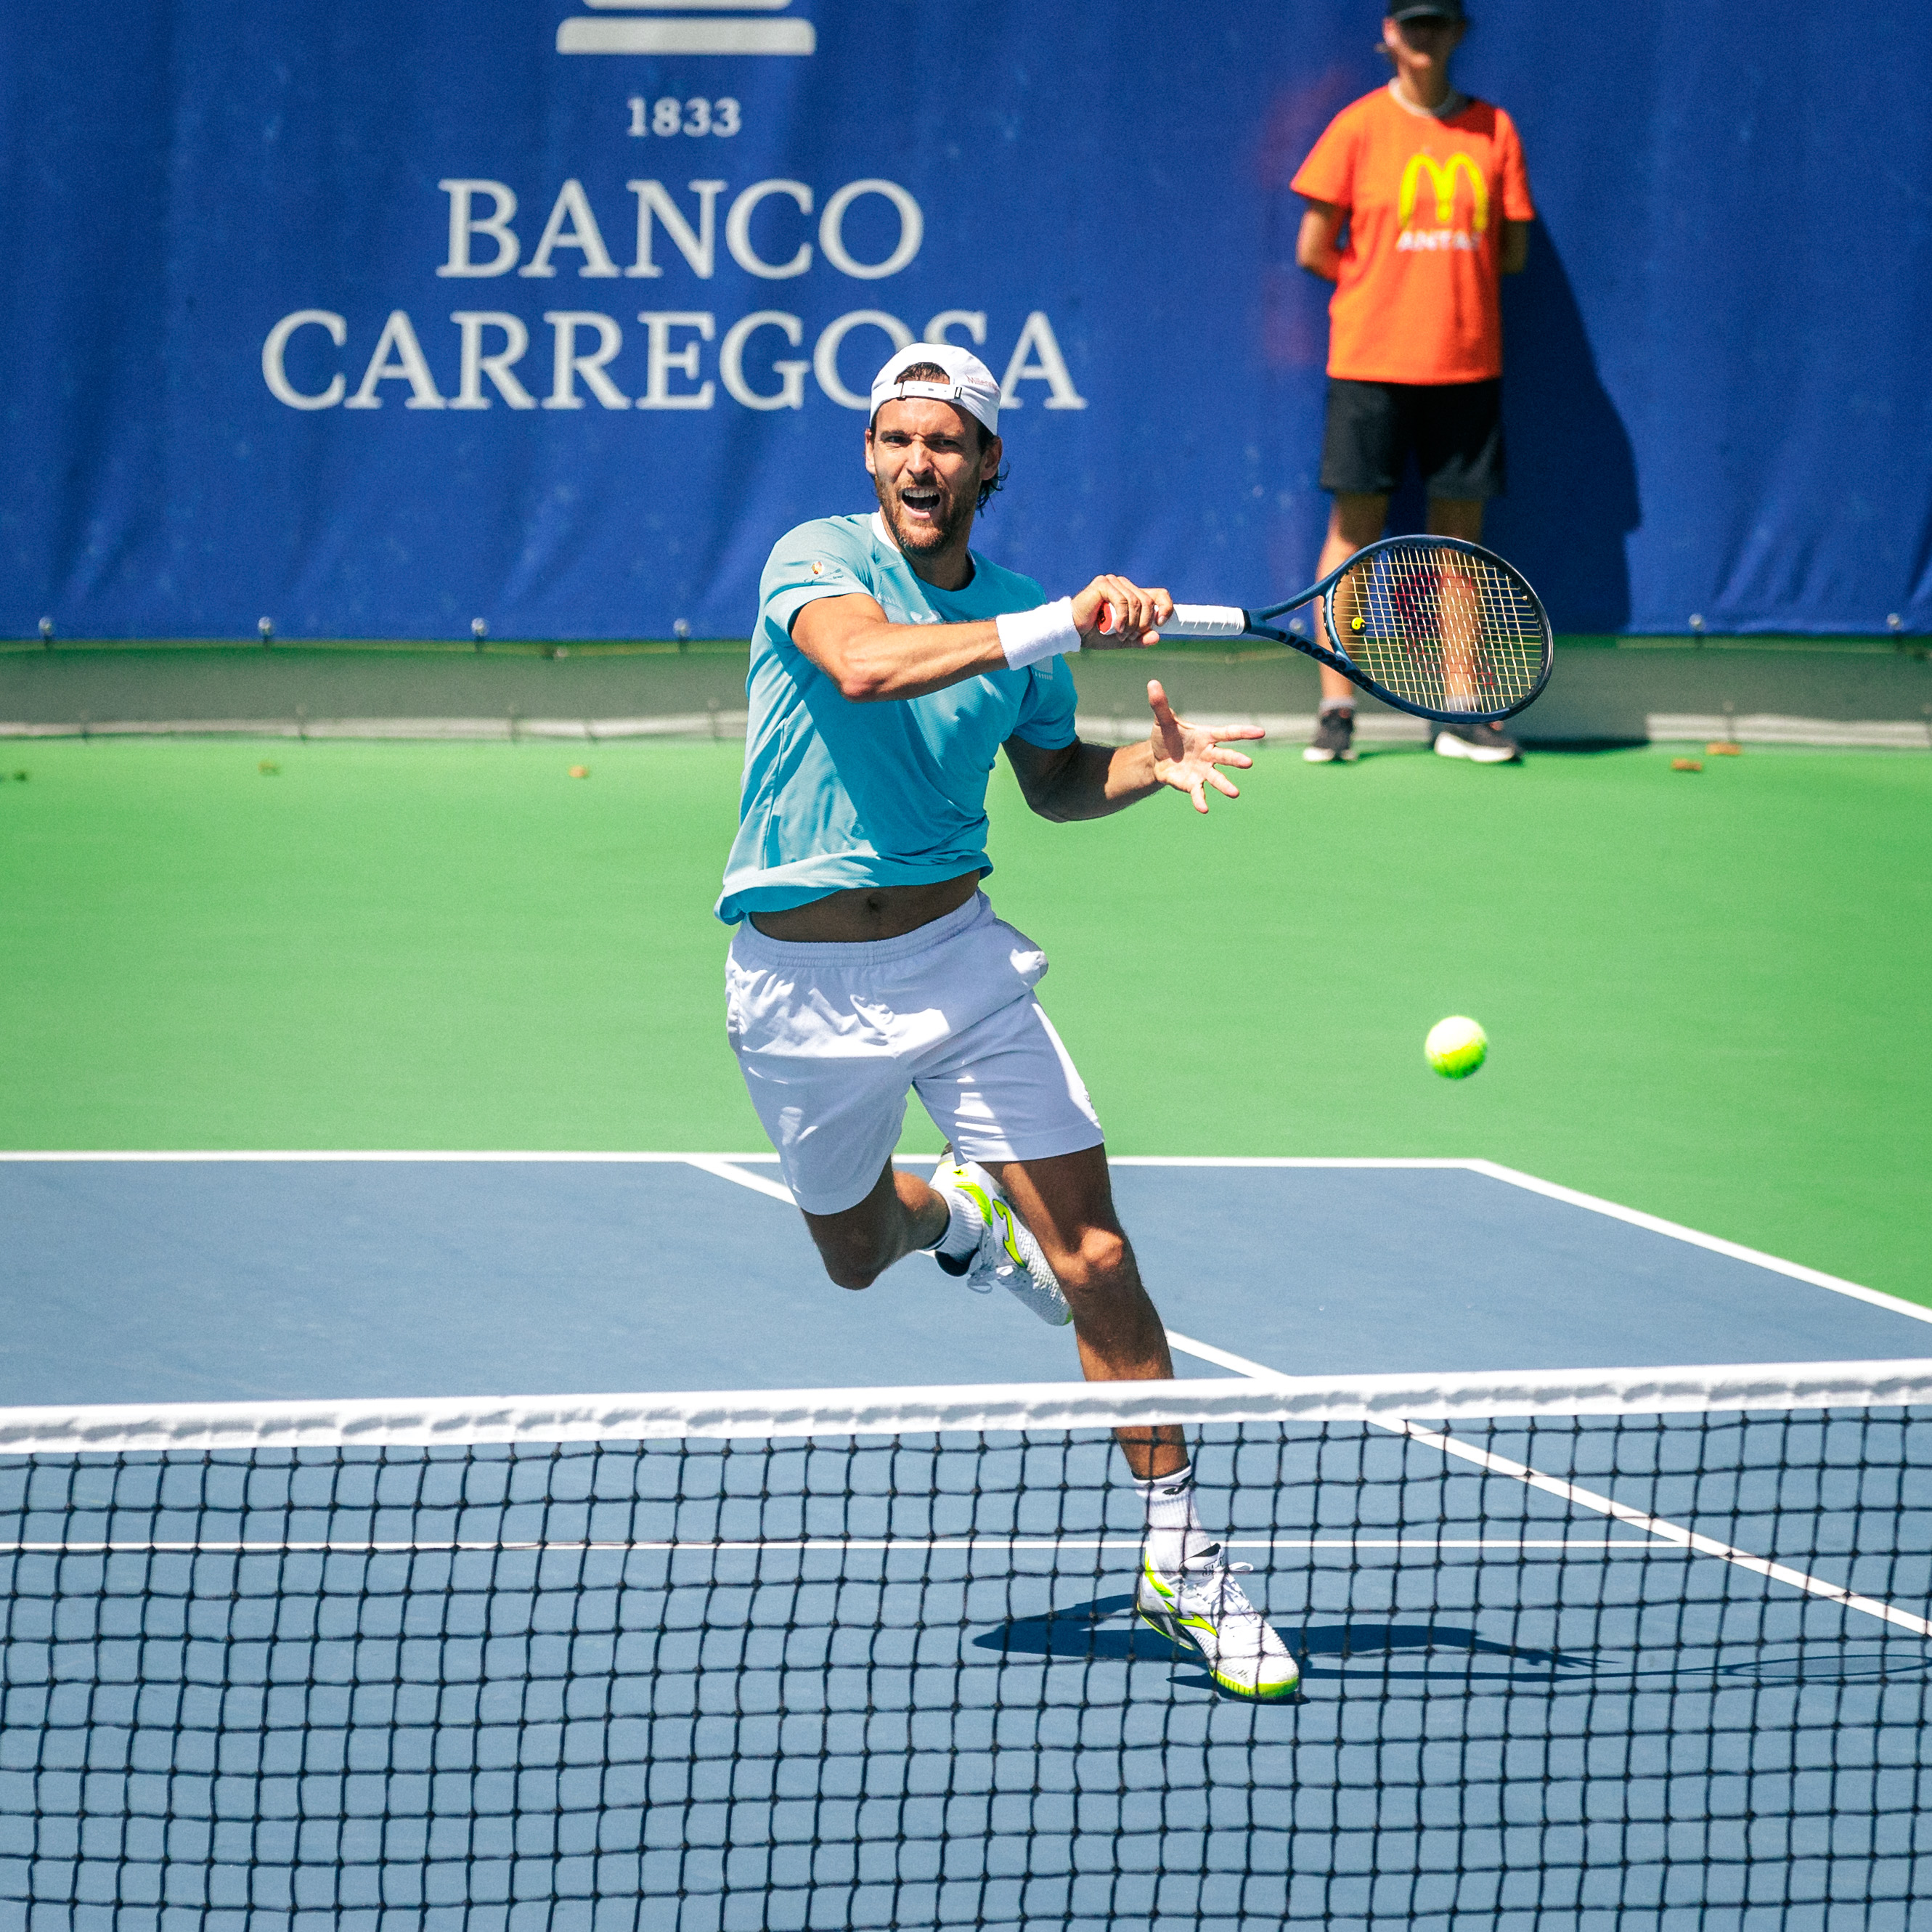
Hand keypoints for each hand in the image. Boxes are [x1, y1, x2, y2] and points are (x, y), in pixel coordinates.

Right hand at [1070, 575, 1173, 648]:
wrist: (1072, 632)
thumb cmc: (1094, 633)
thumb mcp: (1122, 639)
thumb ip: (1138, 639)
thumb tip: (1156, 638)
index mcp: (1131, 594)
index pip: (1159, 594)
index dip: (1166, 607)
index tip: (1160, 625)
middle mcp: (1124, 585)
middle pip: (1148, 601)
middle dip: (1143, 624)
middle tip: (1130, 637)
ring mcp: (1113, 582)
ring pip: (1136, 602)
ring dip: (1131, 624)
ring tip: (1121, 634)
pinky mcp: (1103, 584)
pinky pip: (1123, 601)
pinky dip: (1122, 618)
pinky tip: (1116, 628)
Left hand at [1146, 679, 1262, 813]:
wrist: (1156, 757)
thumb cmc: (1166, 736)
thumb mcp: (1162, 720)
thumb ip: (1160, 704)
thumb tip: (1152, 683)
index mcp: (1207, 736)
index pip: (1228, 733)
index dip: (1244, 732)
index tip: (1261, 732)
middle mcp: (1209, 754)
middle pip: (1226, 757)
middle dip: (1236, 760)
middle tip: (1248, 763)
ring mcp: (1202, 771)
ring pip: (1217, 778)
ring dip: (1225, 785)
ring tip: (1234, 793)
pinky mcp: (1192, 784)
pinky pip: (1198, 793)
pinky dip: (1201, 801)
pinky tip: (1204, 809)